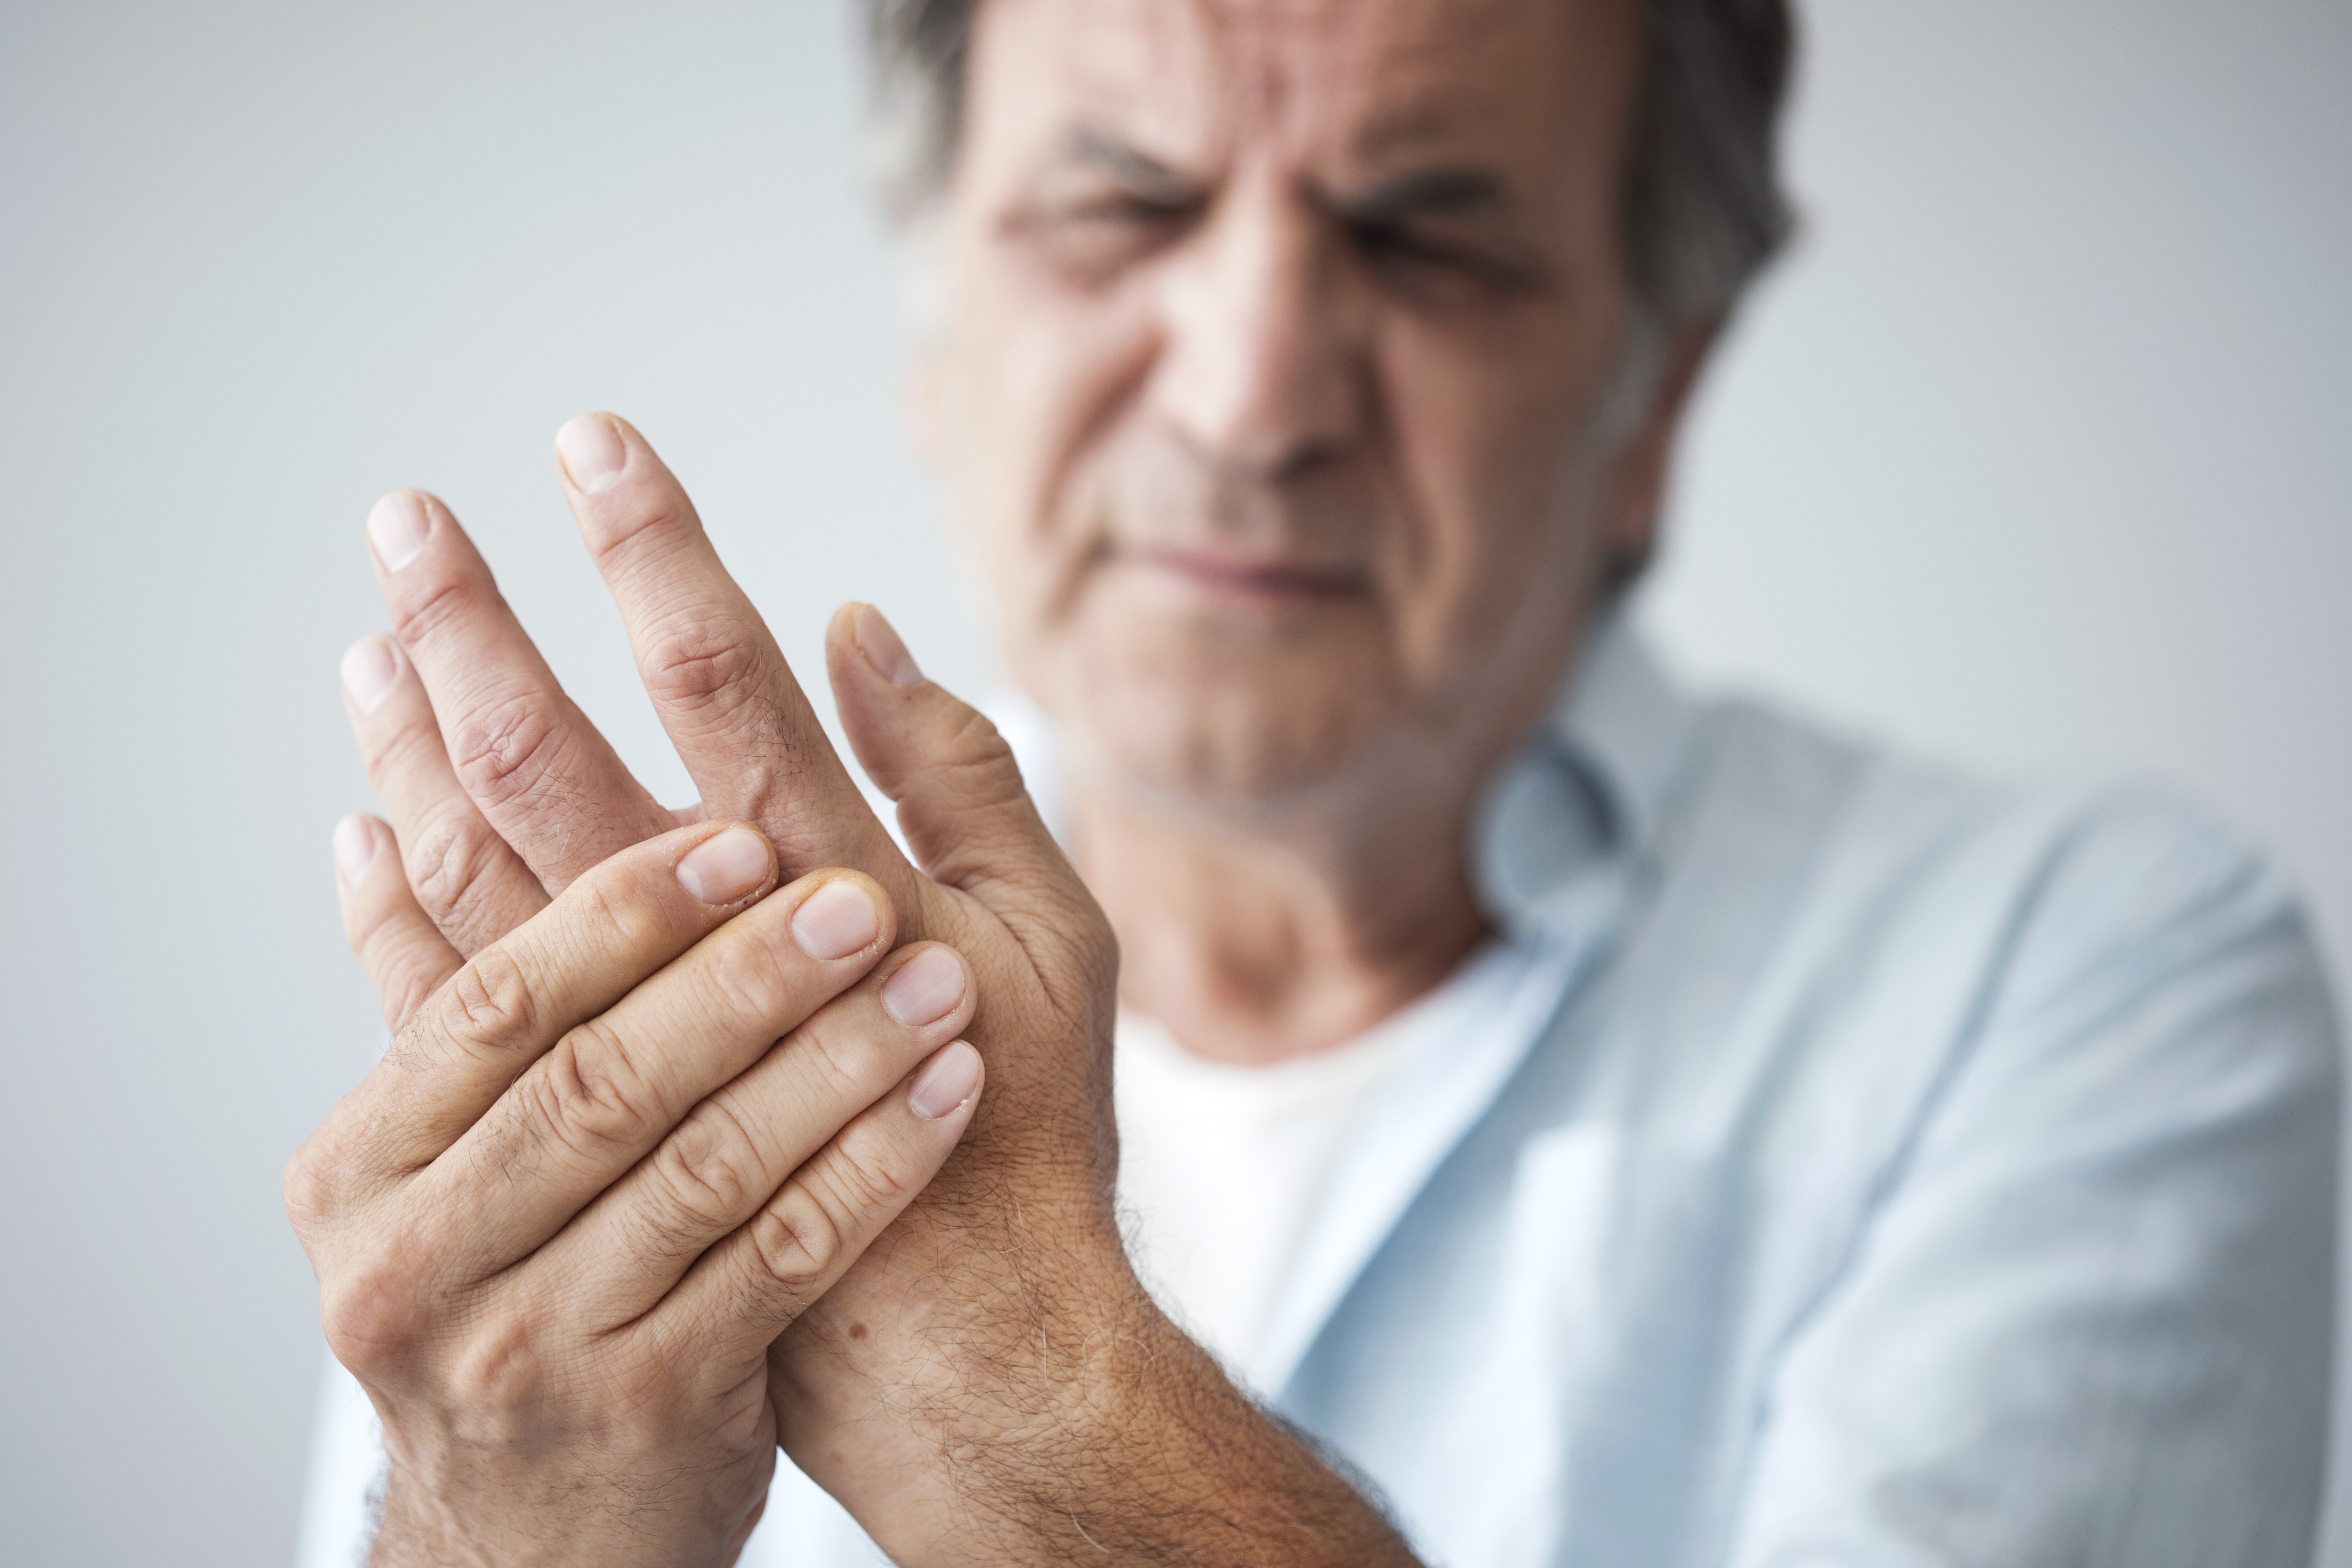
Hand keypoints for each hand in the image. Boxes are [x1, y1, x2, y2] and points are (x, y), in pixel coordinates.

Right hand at [286, 817, 983, 1566]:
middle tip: (859, 898)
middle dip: (744, 977)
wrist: (529, 1539)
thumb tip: (375, 825)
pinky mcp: (651, 1409)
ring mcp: (532, 1349)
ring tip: (937, 982)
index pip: (497, 1004)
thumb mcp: (430, 1175)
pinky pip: (784, 1259)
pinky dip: (873, 1165)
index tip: (740, 834)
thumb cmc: (504, 1306)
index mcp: (359, 1174)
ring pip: (706, 1167)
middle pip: (603, 1082)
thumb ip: (425, 1011)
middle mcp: (422, 1265)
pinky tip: (946, 1091)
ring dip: (836, 1061)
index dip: (623, 912)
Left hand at [338, 413, 1417, 1561]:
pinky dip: (398, 905)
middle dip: (471, 625)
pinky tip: (365, 827)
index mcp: (830, 879)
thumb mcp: (1055, 940)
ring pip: (477, 863)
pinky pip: (450, 997)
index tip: (593, 444)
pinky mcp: (586, 1124)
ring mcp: (628, 1042)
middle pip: (547, 752)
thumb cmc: (1025, 1137)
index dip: (653, 550)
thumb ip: (963, 778)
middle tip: (408, 520)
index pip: (714, 675)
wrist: (965, 1348)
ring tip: (371, 642)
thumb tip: (863, 632)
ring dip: (412, 744)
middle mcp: (706, 951)